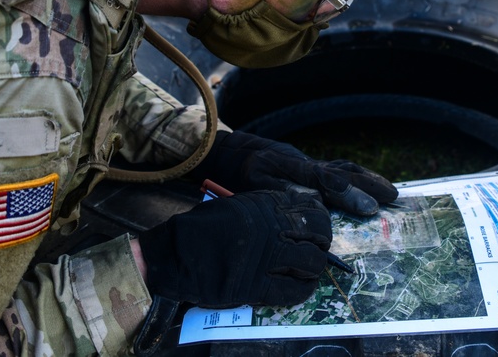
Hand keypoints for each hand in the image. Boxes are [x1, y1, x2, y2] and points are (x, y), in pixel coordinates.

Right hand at [138, 189, 330, 307]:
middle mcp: (272, 228)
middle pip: (319, 235)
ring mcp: (266, 258)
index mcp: (266, 205)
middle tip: (316, 251)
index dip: (321, 221)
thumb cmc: (203, 227)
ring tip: (307, 271)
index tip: (319, 230)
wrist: (175, 253)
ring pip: (312, 264)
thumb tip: (296, 221)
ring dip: (313, 269)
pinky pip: (294, 292)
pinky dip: (301, 291)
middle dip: (322, 245)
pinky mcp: (256, 286)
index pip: (313, 210)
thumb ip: (267, 211)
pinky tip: (299, 287)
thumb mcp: (238, 206)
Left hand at [190, 130, 398, 215]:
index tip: (369, 208)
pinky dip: (354, 177)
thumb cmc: (238, 170)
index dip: (349, 195)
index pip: (326, 182)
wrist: (228, 149)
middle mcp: (305, 164)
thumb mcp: (252, 182)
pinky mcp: (306, 165)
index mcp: (292, 170)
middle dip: (370, 185)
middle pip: (342, 172)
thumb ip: (281, 191)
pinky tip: (364, 185)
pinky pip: (335, 170)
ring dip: (367, 179)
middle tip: (394, 197)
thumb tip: (312, 202)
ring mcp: (307, 163)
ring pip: (342, 168)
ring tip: (389, 191)